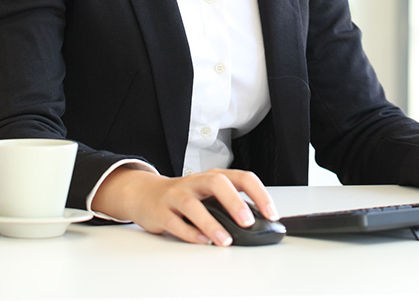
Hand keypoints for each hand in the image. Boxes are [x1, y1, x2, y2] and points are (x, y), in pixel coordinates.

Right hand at [92, 167, 277, 245]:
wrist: (147, 194)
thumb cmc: (186, 196)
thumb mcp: (210, 194)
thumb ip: (230, 205)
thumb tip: (259, 223)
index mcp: (214, 177)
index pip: (242, 178)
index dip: (259, 194)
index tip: (271, 213)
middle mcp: (196, 182)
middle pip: (217, 183)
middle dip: (235, 202)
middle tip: (247, 222)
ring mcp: (177, 195)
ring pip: (194, 206)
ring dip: (211, 224)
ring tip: (225, 240)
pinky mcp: (162, 211)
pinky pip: (175, 223)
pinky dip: (190, 233)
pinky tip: (202, 242)